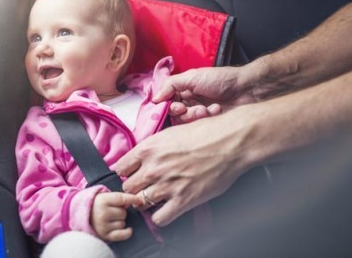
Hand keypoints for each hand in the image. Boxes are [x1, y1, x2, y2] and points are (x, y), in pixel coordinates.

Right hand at [90, 192, 143, 241]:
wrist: (84, 216)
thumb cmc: (97, 205)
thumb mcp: (104, 197)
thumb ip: (118, 198)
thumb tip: (134, 201)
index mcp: (102, 200)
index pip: (122, 199)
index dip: (132, 199)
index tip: (140, 200)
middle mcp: (102, 213)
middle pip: (123, 212)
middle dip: (121, 212)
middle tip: (113, 211)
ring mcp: (103, 225)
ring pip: (123, 223)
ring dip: (120, 221)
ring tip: (111, 219)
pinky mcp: (104, 235)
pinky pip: (121, 235)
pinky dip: (127, 233)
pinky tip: (129, 230)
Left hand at [114, 107, 254, 226]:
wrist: (231, 141)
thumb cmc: (206, 133)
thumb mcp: (171, 133)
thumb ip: (154, 147)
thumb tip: (143, 158)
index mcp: (148, 148)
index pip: (120, 167)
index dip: (126, 172)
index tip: (132, 174)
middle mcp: (153, 167)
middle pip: (127, 187)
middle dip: (135, 187)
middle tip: (145, 186)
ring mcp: (167, 185)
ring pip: (140, 203)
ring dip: (146, 202)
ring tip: (156, 198)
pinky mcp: (183, 200)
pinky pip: (160, 218)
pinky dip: (161, 217)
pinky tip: (167, 209)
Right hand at [154, 66, 256, 122]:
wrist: (247, 89)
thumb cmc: (221, 79)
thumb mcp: (192, 77)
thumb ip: (171, 85)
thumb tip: (154, 98)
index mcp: (182, 91)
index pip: (166, 103)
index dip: (169, 107)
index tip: (177, 107)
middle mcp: (188, 102)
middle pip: (174, 115)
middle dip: (183, 113)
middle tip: (194, 108)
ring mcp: (198, 114)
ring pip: (185, 123)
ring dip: (195, 116)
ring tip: (208, 109)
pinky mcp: (208, 124)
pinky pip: (198, 128)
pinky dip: (207, 119)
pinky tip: (217, 110)